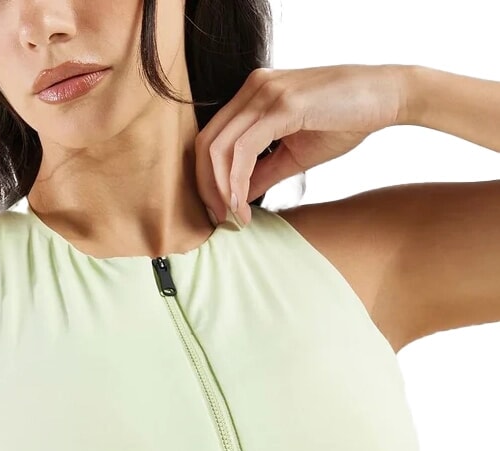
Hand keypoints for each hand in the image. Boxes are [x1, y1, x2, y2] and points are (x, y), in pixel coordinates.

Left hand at [195, 64, 407, 224]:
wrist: (386, 97)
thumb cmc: (346, 120)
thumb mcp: (295, 154)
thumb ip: (264, 172)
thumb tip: (238, 197)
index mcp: (253, 95)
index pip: (212, 138)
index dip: (208, 179)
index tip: (221, 211)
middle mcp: (253, 88)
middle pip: (206, 143)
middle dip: (206, 187)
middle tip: (219, 219)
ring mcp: (265, 93)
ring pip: (220, 147)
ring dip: (220, 189)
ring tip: (232, 217)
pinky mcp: (282, 105)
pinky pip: (244, 149)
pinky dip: (236, 181)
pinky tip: (242, 204)